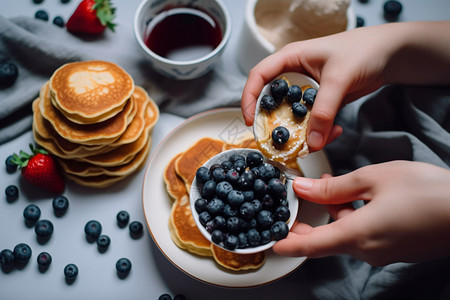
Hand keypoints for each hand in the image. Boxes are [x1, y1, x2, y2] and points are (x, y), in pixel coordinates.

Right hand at [241, 21, 449, 151]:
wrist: (389, 54)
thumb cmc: (362, 51)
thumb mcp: (340, 79)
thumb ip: (324, 111)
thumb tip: (312, 142)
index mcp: (290, 58)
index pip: (259, 76)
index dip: (249, 98)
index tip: (250, 120)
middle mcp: (294, 74)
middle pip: (273, 101)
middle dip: (275, 123)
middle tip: (279, 141)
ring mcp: (307, 90)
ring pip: (293, 115)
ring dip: (301, 131)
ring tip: (314, 142)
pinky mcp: (321, 102)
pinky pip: (312, 121)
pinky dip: (319, 131)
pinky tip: (333, 132)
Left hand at [273, 161, 449, 265]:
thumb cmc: (426, 191)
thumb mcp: (374, 179)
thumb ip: (334, 188)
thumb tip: (303, 188)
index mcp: (358, 235)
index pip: (311, 247)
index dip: (289, 245)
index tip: (272, 244)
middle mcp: (368, 251)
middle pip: (327, 241)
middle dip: (310, 224)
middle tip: (298, 204)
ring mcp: (384, 253)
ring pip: (346, 236)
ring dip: (334, 215)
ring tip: (332, 187)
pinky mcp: (396, 250)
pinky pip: (364, 238)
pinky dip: (352, 219)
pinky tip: (357, 198)